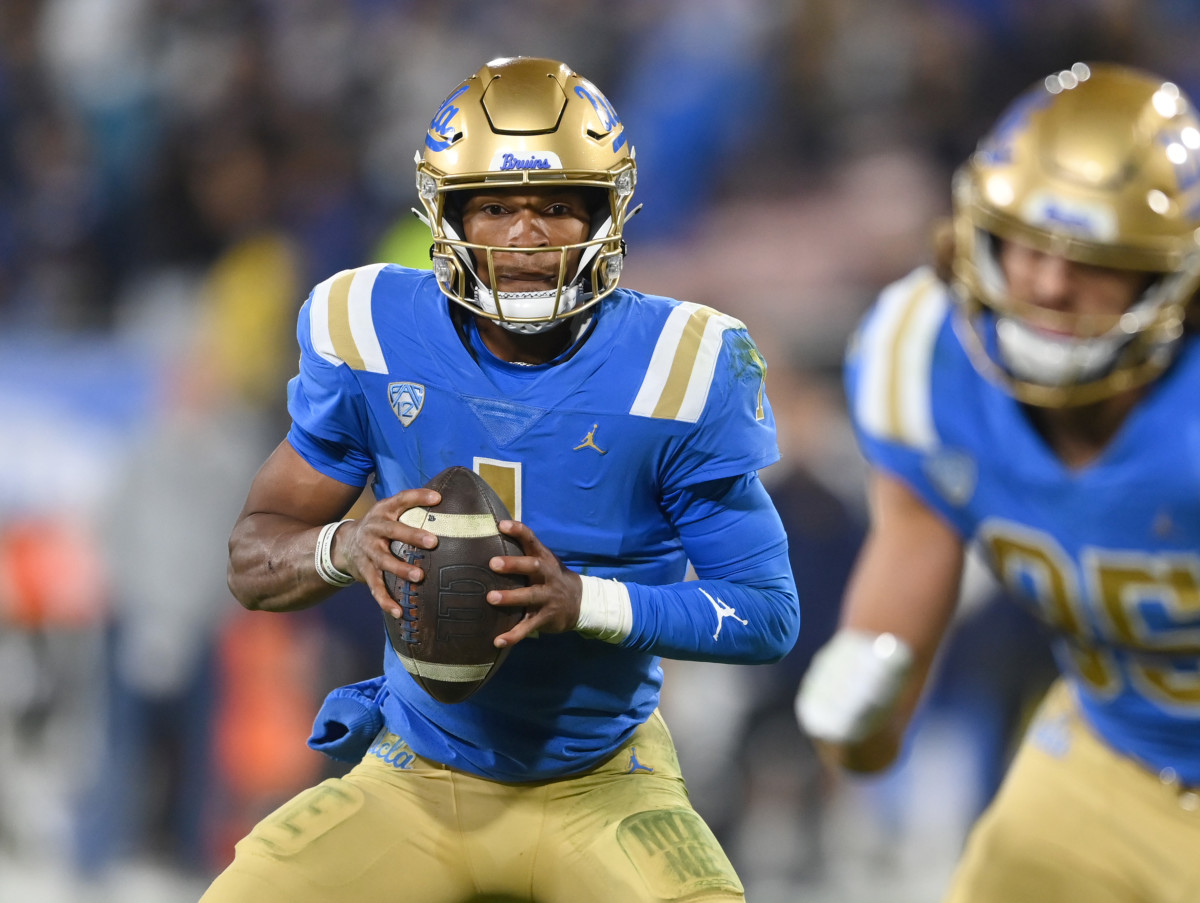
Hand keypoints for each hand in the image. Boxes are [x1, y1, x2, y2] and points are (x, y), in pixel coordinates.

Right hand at [333, 488, 440, 617]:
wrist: (344, 543)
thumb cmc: (381, 526)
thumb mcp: (390, 512)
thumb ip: (413, 508)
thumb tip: (450, 504)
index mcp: (384, 511)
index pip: (401, 499)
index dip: (418, 497)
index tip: (438, 498)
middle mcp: (374, 529)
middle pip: (392, 531)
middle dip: (412, 536)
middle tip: (433, 541)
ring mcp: (368, 551)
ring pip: (383, 561)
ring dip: (400, 569)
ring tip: (419, 576)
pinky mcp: (365, 572)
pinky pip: (376, 588)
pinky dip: (386, 601)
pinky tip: (400, 612)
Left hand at [486, 520, 581, 647]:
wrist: (581, 602)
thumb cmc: (551, 577)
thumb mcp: (544, 561)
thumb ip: (523, 550)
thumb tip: (493, 532)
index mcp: (545, 559)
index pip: (532, 540)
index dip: (518, 531)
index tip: (502, 525)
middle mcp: (548, 576)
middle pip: (534, 566)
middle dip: (514, 564)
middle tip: (493, 563)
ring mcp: (548, 598)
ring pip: (530, 596)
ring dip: (511, 597)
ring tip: (490, 598)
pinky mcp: (546, 618)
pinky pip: (529, 627)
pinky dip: (514, 635)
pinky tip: (498, 641)